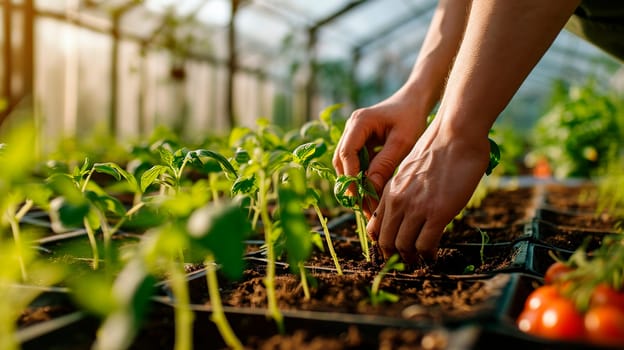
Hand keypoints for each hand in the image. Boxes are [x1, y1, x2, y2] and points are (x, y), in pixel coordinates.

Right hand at [333, 95, 427, 216]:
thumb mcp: (402, 142)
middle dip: (351, 184)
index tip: (359, 197)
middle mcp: (351, 128)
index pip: (346, 153)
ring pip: (346, 164)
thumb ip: (385, 165)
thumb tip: (369, 189)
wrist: (416, 101)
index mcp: (359, 122)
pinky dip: (362, 178)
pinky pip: (356, 162)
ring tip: (367, 204)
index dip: (351, 177)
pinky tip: (372, 193)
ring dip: (355, 183)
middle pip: (342, 161)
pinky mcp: (359, 142)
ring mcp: (353, 134)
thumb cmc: (412, 118)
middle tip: (362, 207)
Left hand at [366, 119, 489, 261]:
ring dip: (411, 259)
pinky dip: (428, 255)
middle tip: (405, 262)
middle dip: (394, 256)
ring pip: (403, 247)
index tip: (392, 249)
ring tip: (419, 262)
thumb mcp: (411, 169)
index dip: (382, 242)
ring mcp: (415, 208)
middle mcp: (397, 201)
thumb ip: (406, 188)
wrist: (455, 134)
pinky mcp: (436, 213)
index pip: (375, 226)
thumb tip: (412, 202)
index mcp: (390, 190)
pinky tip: (433, 256)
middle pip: (386, 241)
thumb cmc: (439, 148)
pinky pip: (425, 245)